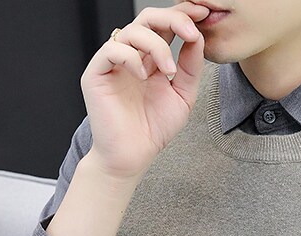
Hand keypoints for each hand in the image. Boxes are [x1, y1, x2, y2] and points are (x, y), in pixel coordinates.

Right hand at [79, 2, 209, 179]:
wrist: (132, 157)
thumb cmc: (153, 130)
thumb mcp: (183, 96)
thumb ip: (190, 67)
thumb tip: (197, 37)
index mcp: (150, 59)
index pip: (164, 26)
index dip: (182, 15)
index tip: (203, 14)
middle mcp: (131, 56)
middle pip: (148, 18)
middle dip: (172, 18)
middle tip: (191, 31)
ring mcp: (113, 63)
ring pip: (132, 31)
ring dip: (157, 45)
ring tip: (168, 70)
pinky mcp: (96, 74)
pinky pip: (112, 49)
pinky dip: (132, 57)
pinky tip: (143, 77)